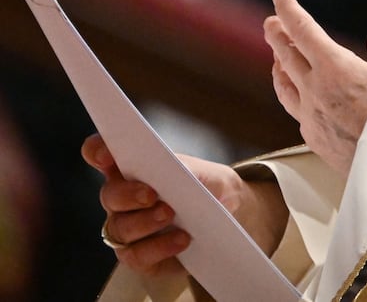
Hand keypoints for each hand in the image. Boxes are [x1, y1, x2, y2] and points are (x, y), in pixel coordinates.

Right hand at [81, 134, 286, 275]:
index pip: (100, 154)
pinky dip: (159, 247)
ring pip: (120, 228)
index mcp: (132, 168)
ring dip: (144, 222)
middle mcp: (122, 199)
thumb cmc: (207, 185)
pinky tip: (182, 240)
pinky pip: (136, 256)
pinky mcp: (140, 256)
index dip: (97, 151)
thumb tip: (170, 176)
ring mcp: (127, 229)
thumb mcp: (202, 172)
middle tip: (151, 194)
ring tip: (170, 215)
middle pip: (109, 195)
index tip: (106, 154)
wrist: (229, 212)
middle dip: (127, 194)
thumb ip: (184, 170)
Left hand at [263, 0, 366, 175]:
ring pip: (284, 87)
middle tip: (271, 23)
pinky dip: (292, 96)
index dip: (290, 11)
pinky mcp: (315, 140)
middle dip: (278, 36)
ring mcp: (311, 118)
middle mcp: (315, 91)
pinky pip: (296, 112)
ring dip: (279, 67)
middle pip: (286, 57)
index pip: (303, 31)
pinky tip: (298, 99)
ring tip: (277, 59)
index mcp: (335, 68)